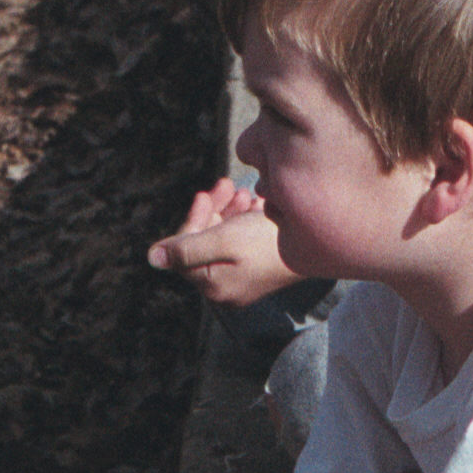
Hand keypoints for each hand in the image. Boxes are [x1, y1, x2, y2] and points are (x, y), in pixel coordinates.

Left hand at [147, 179, 294, 303]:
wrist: (321, 242)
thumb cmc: (270, 242)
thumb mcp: (224, 241)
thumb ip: (186, 249)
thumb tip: (151, 259)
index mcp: (214, 285)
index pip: (185, 250)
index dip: (193, 219)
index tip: (205, 193)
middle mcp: (226, 287)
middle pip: (204, 243)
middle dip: (213, 212)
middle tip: (227, 185)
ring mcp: (243, 279)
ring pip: (223, 239)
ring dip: (230, 212)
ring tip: (247, 194)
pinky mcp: (259, 268)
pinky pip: (241, 243)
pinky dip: (244, 222)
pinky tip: (256, 205)